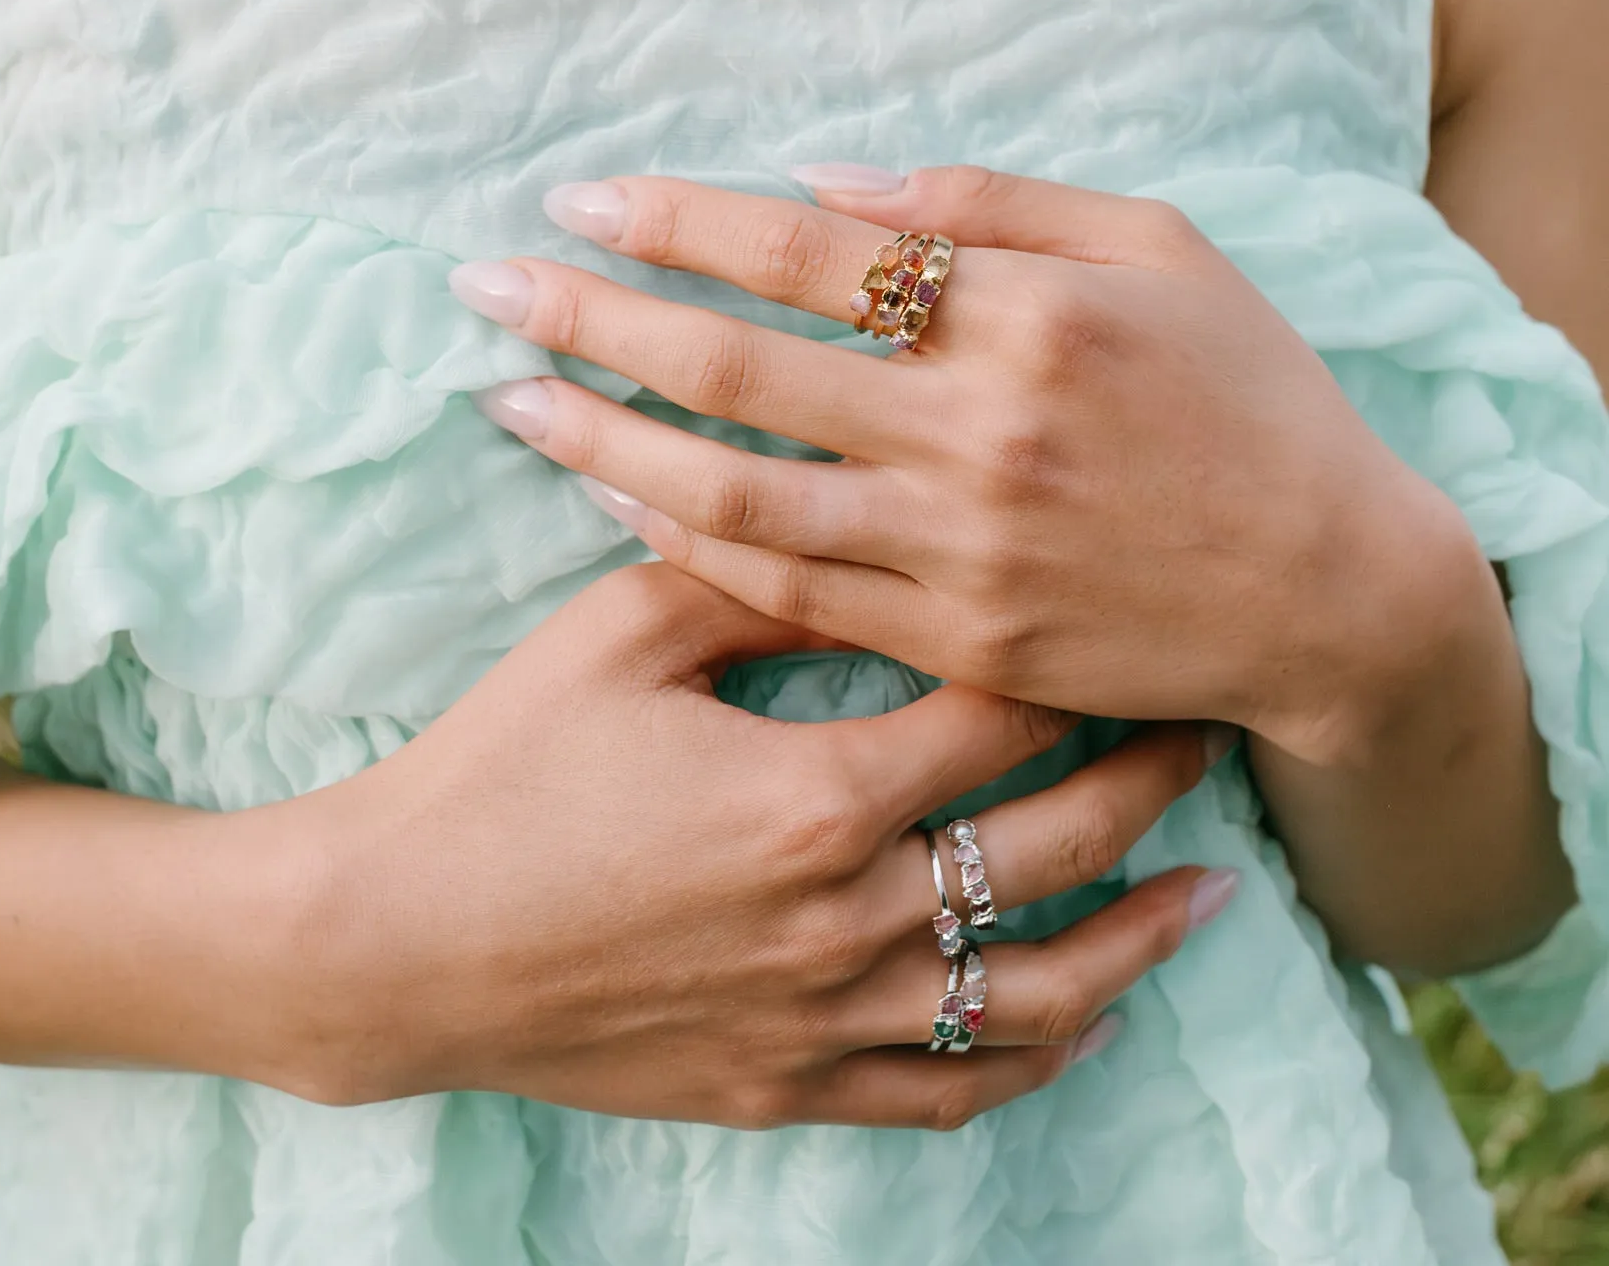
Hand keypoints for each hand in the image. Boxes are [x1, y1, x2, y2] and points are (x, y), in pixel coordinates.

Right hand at [276, 563, 1234, 1125]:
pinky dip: (1037, 1052)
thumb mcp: (619, 638)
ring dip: (1139, 934)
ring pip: (1039, 989)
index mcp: (815, 792)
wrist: (396, 941)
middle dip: (1148, 777)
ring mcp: (827, 1018)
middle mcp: (849, 916)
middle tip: (1210, 724)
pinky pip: (953, 1088)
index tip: (1134, 617)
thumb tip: (862, 521)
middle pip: (1054, 841)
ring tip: (1213, 888)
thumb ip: (755, 578)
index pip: (1000, 713)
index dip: (1077, 657)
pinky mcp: (788, 1084)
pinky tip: (1089, 1016)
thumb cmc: (502, 771)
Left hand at [449, 167, 1486, 760]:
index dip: (677, 220)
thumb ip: (991, 203)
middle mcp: (975, 431)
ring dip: (609, 443)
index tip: (577, 196)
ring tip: (509, 402)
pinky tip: (618, 502)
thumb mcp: (1158, 247)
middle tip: (482, 287)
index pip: (803, 254)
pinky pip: (792, 591)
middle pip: (739, 369)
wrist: (1332, 587)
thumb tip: (824, 176)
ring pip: (737, 493)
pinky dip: (693, 544)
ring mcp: (958, 547)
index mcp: (1024, 314)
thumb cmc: (1252, 396)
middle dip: (594, 320)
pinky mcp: (955, 638)